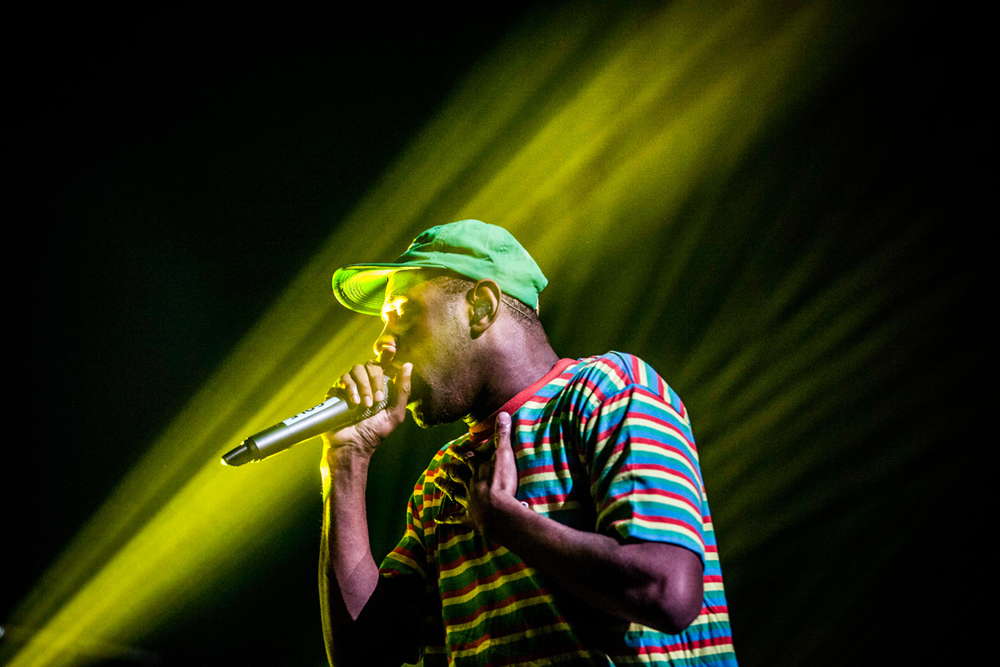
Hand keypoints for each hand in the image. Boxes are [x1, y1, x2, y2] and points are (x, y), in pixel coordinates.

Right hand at [321, 361, 411, 457]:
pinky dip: (350, 388)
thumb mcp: (395, 414)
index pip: (384, 364)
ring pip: (356, 370)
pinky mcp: (336, 391)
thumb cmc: (375, 433)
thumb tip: (408, 365)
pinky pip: (343, 379)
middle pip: (370, 365)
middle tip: (377, 400)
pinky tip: (353, 402)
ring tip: (364, 405)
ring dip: (363, 386)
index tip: (391, 348)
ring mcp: (350, 386)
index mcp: (380, 386)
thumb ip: (403, 391)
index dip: (387, 354)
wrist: (353, 446)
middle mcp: (365, 383)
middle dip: (376, 380)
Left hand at [437, 412, 520, 535]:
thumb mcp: (505, 454)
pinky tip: (437, 519)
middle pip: (458, 475)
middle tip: (442, 466)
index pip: (468, 458)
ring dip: (446, 487)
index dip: (461, 453)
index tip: (453, 449)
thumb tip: (503, 413)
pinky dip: (446, 519)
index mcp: (478, 469)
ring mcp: (469, 501)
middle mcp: (470, 484)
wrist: (498, 510)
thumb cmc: (502, 482)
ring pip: (454, 493)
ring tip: (436, 482)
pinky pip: (455, 518)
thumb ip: (503, 435)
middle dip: (451, 469)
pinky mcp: (469, 518)